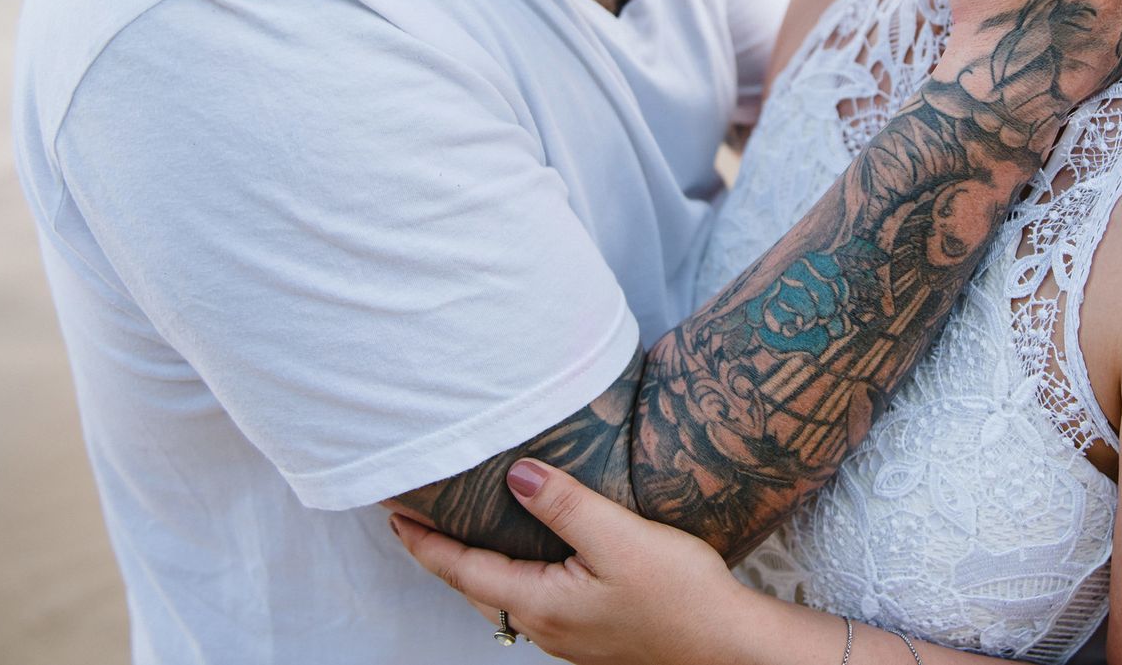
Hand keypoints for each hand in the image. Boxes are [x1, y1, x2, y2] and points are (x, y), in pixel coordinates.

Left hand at [390, 458, 767, 664]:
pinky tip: (529, 551)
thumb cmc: (680, 596)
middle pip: (476, 587)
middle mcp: (545, 626)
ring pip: (505, 595)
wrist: (727, 646)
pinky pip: (534, 598)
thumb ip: (564, 505)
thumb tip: (513, 475)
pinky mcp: (591, 632)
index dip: (424, 541)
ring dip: (477, 562)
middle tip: (418, 514)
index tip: (393, 511)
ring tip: (464, 526)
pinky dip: (513, 570)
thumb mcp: (619, 539)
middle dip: (443, 551)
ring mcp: (568, 634)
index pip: (462, 570)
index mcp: (541, 603)